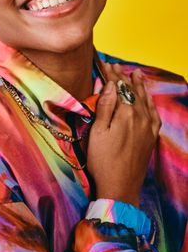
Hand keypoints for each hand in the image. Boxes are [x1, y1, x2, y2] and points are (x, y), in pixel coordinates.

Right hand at [87, 63, 160, 206]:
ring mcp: (148, 127)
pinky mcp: (151, 137)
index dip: (112, 75)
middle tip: (116, 65)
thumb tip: (110, 85)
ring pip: (145, 99)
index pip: (119, 87)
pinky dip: (150, 102)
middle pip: (132, 91)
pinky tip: (148, 99)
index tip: (105, 64)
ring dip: (139, 85)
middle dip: (123, 77)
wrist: (120, 187)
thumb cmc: (103, 161)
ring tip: (136, 73)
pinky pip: (154, 114)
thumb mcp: (97, 132)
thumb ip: (105, 107)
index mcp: (126, 114)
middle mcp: (141, 117)